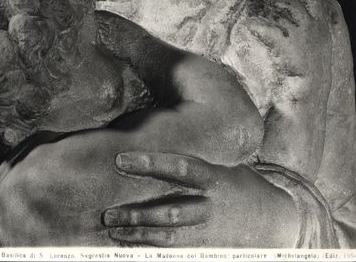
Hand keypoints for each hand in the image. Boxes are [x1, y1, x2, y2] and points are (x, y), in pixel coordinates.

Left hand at [103, 151, 297, 246]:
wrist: (276, 221)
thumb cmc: (239, 185)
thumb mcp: (221, 166)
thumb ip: (193, 161)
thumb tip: (157, 134)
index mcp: (214, 179)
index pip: (179, 168)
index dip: (150, 163)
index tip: (121, 159)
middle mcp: (210, 208)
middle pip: (169, 212)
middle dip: (137, 214)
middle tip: (108, 212)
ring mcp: (209, 234)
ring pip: (169, 238)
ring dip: (139, 235)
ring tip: (114, 229)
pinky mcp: (208, 251)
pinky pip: (177, 253)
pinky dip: (153, 251)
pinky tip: (133, 248)